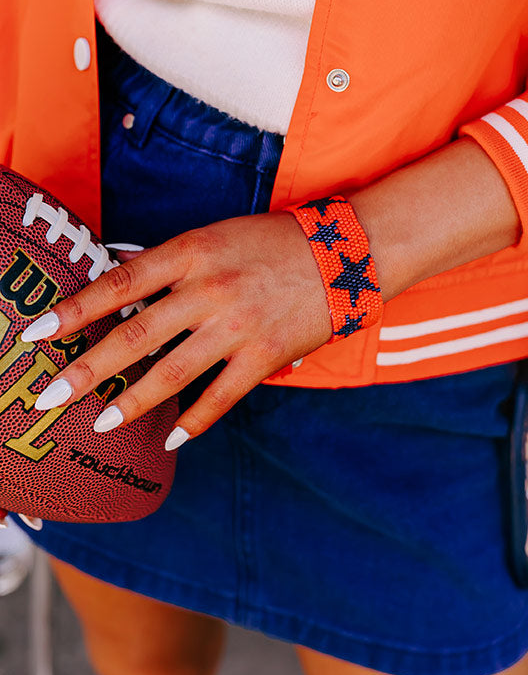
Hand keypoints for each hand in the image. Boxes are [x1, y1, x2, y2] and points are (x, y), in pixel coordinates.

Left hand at [25, 212, 331, 447]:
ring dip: (133, 403)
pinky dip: (196, 420)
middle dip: (88, 370)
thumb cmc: (273, 242)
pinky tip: (173, 438)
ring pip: (173, 372)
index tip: (35, 334)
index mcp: (192, 252)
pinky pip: (222, 396)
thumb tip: (119, 287)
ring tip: (100, 425)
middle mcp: (210, 289)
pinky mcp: (266, 355)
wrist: (345, 253)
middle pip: (136, 335)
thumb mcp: (215, 236)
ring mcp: (238, 325)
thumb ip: (169, 264)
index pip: (119, 282)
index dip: (73, 309)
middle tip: (49, 397)